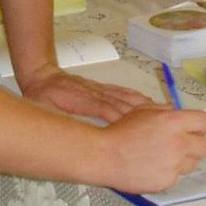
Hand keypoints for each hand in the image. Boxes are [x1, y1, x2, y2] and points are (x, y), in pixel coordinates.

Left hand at [18, 66, 161, 122]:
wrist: (41, 75)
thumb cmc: (42, 95)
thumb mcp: (44, 108)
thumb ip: (58, 119)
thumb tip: (69, 130)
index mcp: (82, 101)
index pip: (106, 109)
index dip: (123, 119)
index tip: (140, 130)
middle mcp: (96, 93)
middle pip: (123, 104)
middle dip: (143, 115)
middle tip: (162, 124)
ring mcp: (100, 89)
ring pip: (126, 97)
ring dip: (145, 106)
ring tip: (164, 114)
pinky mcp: (101, 87)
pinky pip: (123, 91)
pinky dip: (137, 97)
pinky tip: (149, 103)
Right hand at [100, 107, 205, 193]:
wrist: (104, 155)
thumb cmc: (121, 130)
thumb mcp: (143, 111)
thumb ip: (166, 110)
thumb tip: (180, 113)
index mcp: (174, 122)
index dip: (202, 125)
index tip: (197, 128)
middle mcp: (179, 143)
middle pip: (205, 147)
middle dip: (195, 144)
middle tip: (181, 144)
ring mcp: (174, 165)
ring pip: (191, 163)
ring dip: (182, 160)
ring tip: (161, 156)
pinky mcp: (167, 182)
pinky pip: (176, 176)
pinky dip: (168, 173)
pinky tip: (152, 167)